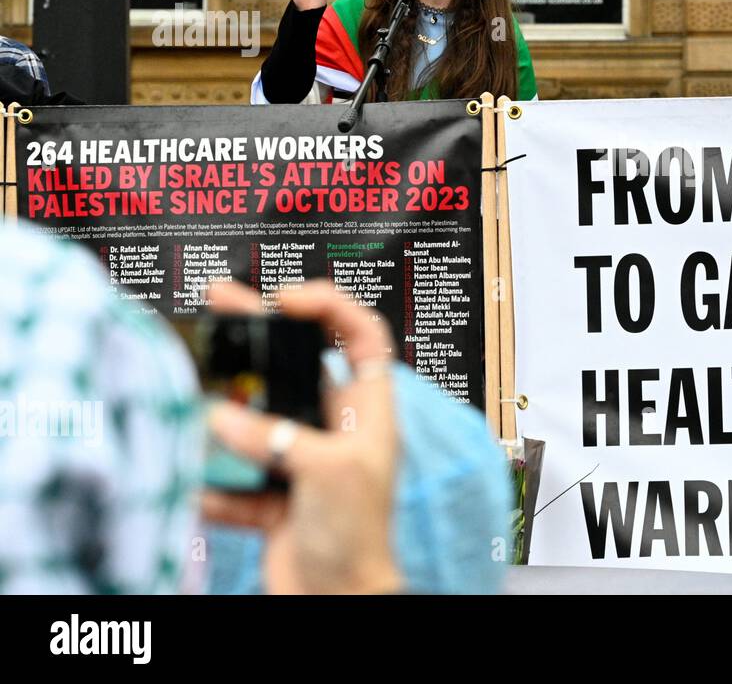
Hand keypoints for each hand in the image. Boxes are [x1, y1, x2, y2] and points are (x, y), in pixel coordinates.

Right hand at [200, 279, 402, 594]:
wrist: (338, 603)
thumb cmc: (359, 540)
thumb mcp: (328, 473)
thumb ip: (276, 438)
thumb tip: (224, 415)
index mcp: (367, 411)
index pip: (363, 338)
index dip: (332, 308)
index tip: (288, 300)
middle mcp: (335, 429)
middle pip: (298, 368)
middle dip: (258, 336)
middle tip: (221, 302)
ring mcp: (302, 461)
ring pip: (256, 422)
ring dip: (224, 416)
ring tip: (191, 400)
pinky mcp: (273, 497)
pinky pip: (233, 481)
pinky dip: (212, 486)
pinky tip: (198, 490)